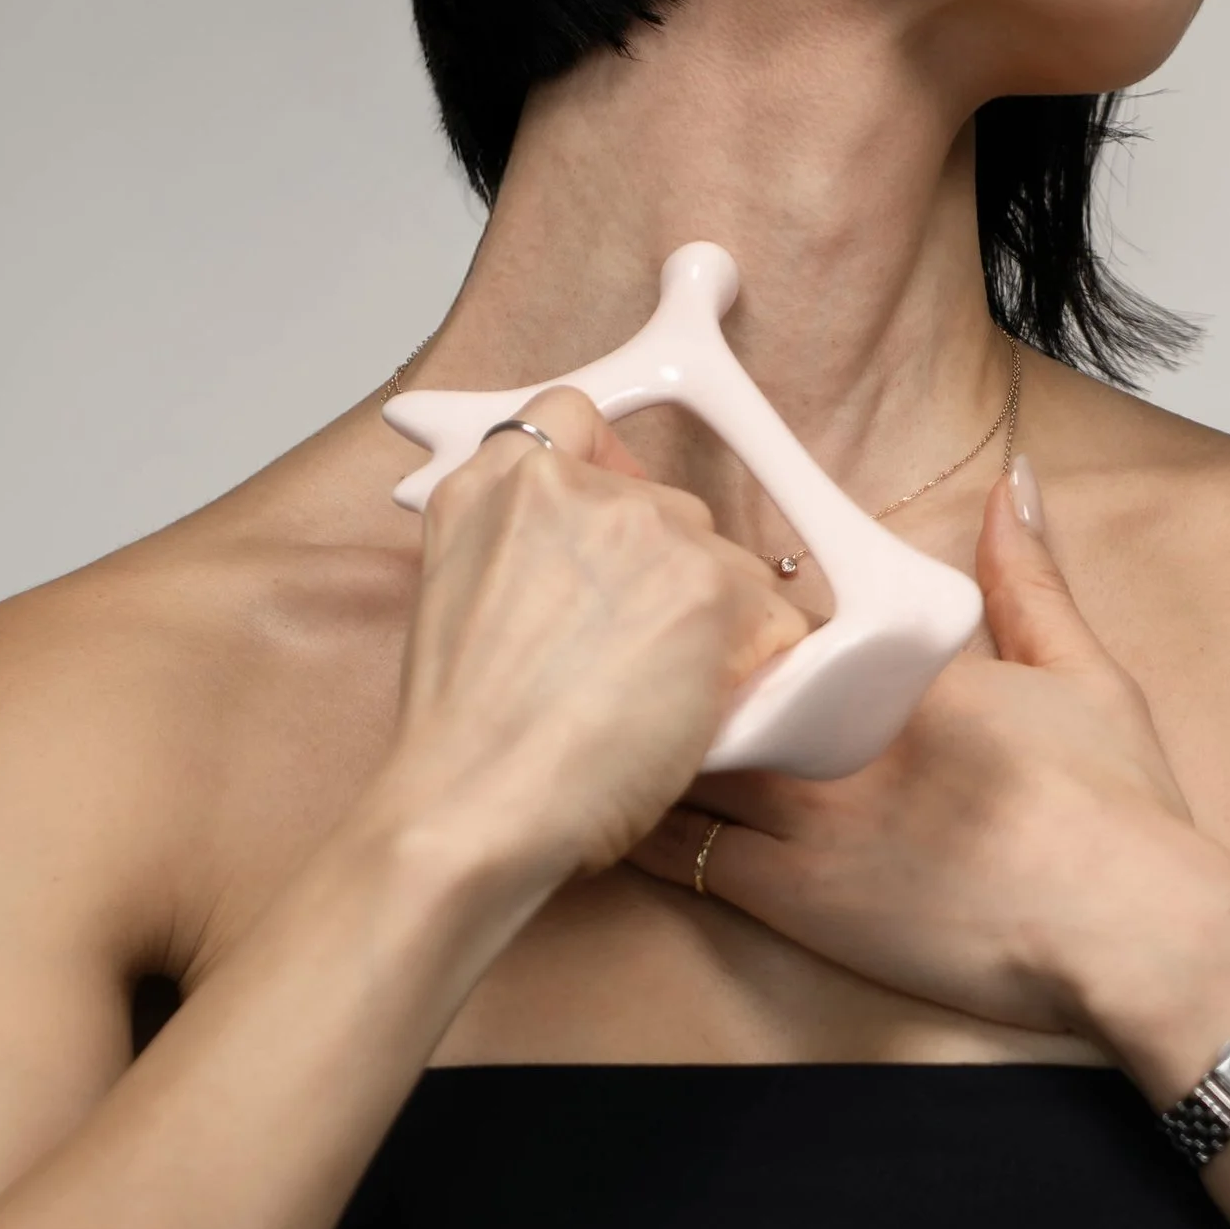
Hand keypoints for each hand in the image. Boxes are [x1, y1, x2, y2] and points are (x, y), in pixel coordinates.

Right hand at [387, 387, 813, 883]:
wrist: (469, 808)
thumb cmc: (462, 736)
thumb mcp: (453, 596)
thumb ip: (515, 545)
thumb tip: (595, 561)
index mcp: (496, 481)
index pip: (574, 420)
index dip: (607, 474)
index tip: (613, 533)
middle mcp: (575, 486)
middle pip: (668, 508)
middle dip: (667, 576)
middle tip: (628, 661)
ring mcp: (648, 529)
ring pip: (728, 565)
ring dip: (714, 626)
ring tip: (655, 702)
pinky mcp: (713, 590)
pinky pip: (776, 620)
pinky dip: (757, 666)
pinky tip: (702, 714)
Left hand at [627, 466, 1229, 1036]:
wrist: (1131, 929)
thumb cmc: (1119, 810)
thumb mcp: (1084, 669)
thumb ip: (1029, 576)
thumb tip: (1010, 485)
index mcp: (897, 667)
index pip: (782, 613)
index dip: (733, 607)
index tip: (699, 591)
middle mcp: (838, 733)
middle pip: (712, 678)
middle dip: (666, 664)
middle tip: (618, 650)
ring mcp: (809, 817)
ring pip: (680, 759)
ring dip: (640, 740)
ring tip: (596, 726)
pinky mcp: (796, 899)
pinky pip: (682, 855)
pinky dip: (640, 825)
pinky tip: (608, 808)